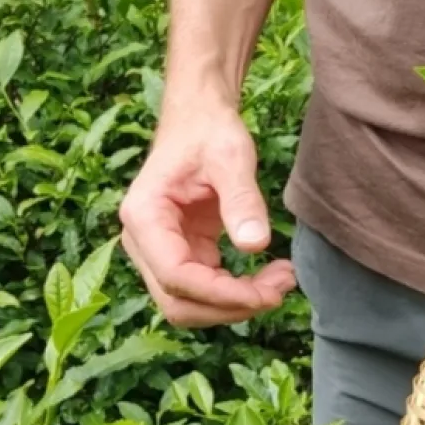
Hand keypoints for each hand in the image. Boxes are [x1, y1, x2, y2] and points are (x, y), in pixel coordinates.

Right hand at [119, 102, 294, 326]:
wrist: (199, 118)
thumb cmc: (209, 130)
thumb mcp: (231, 157)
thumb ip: (242, 200)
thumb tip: (256, 245)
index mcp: (144, 217)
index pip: (176, 276)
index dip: (221, 295)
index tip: (266, 294)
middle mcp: (143, 241)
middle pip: (178, 302)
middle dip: (230, 306)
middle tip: (280, 290)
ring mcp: (160, 250)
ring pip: (190, 303)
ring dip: (234, 305)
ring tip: (281, 281)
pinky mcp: (182, 253)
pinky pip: (205, 289)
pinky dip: (236, 292)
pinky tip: (268, 277)